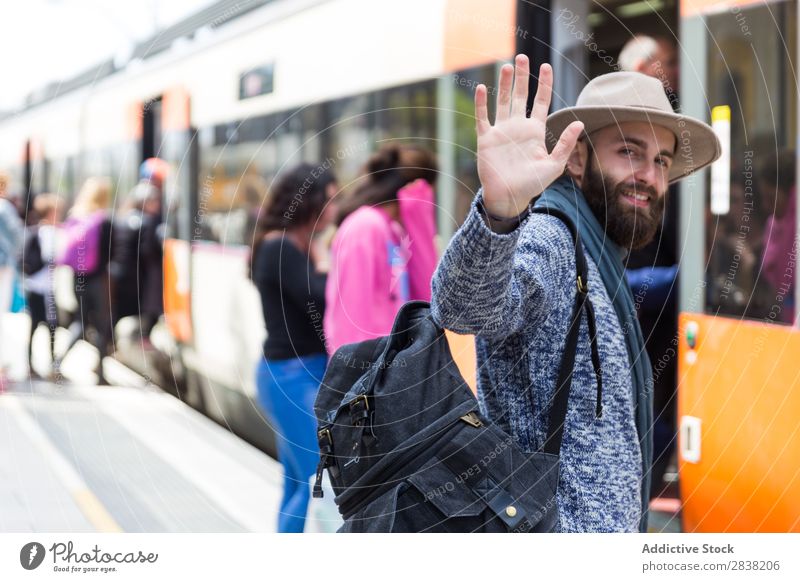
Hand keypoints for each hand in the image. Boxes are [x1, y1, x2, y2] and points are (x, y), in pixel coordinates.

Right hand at [475, 55, 583, 217]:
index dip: (544, 83)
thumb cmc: (532, 185)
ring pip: (502, 101)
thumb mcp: (554, 165)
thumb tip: (579, 122)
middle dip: (522, 76)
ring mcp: (501, 132)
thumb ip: (565, 143)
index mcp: (534, 131)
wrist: (508, 198)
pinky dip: (482, 103)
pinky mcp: (486, 139)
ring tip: (506, 66)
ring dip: (504, 84)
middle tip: (521, 57)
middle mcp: (517, 127)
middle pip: (520, 96)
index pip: (540, 101)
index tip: (545, 66)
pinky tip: (483, 88)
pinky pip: (483, 117)